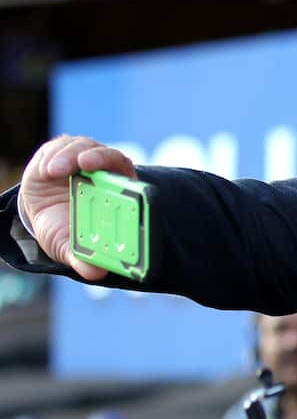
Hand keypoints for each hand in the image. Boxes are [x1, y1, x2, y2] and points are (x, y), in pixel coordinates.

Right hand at [19, 135, 138, 280]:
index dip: (131, 186)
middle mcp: (108, 174)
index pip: (134, 187)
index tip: (122, 189)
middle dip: (102, 159)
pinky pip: (65, 146)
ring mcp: (87, 160)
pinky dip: (55, 155)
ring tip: (52, 171)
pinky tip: (47, 170)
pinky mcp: (66, 150)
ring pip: (87, 148)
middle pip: (114, 159)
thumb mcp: (69, 247)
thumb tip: (96, 272)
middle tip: (85, 163)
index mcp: (120, 198)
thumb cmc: (64, 229)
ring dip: (70, 156)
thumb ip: (83, 258)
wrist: (41, 213)